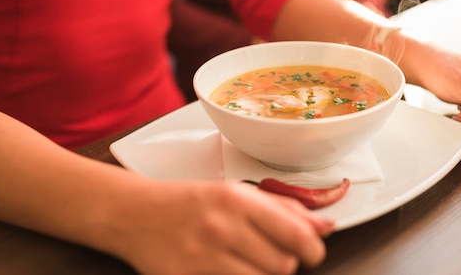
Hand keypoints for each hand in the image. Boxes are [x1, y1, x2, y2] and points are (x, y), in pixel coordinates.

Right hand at [113, 180, 333, 274]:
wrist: (135, 214)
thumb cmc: (188, 201)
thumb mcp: (236, 193)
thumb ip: (283, 209)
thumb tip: (325, 225)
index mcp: (237, 200)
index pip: (296, 233)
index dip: (313, 249)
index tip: (313, 252)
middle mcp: (222, 228)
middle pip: (283, 265)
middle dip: (284, 262)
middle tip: (268, 252)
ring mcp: (202, 259)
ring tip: (245, 261)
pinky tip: (226, 269)